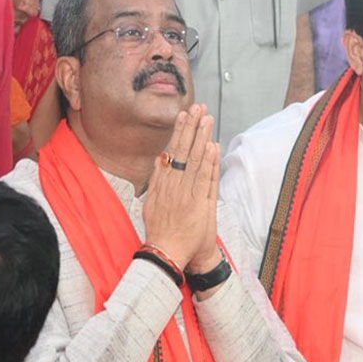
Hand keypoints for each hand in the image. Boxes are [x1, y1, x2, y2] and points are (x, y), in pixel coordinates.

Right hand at [141, 105, 219, 272]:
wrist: (168, 253)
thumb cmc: (161, 230)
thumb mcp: (151, 202)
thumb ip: (156, 179)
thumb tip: (159, 158)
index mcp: (163, 184)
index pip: (173, 152)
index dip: (180, 132)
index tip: (185, 114)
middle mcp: (174, 186)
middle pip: (183, 151)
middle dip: (192, 128)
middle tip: (198, 108)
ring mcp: (186, 195)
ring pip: (194, 162)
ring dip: (201, 139)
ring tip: (207, 119)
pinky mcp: (198, 205)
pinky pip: (204, 180)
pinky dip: (208, 163)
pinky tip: (211, 146)